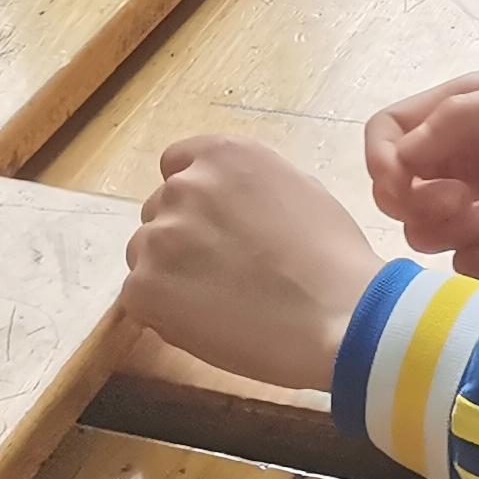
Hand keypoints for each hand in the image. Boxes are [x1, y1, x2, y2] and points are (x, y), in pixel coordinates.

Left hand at [122, 132, 391, 390]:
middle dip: (182, 235)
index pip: (177, 163)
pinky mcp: (143, 286)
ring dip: (169, 272)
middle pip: (160, 210)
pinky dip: (163, 310)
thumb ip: (249, 185)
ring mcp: (159, 236)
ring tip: (217, 301)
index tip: (211, 223)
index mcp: (224, 155)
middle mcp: (185, 186)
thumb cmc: (333, 257)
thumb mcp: (299, 188)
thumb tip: (230, 202)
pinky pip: (139, 295)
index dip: (194, 197)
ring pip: (146, 253)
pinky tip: (206, 322)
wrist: (338, 316)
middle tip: (221, 270)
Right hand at [364, 71, 478, 282]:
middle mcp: (462, 158)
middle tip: (462, 200)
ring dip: (448, 228)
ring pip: (425, 232)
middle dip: (416, 202)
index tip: (398, 181)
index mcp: (456, 113)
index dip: (378, 159)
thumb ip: (449, 122)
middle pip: (396, 193)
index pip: (386, 134)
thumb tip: (397, 160)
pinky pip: (465, 261)